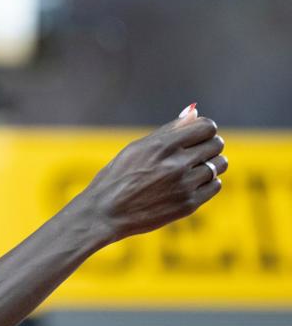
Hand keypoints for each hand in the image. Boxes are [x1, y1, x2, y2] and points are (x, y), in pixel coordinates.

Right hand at [79, 105, 226, 242]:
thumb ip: (168, 130)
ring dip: (210, 164)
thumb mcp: (137, 148)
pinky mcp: (188, 204)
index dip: (204, 129)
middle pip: (216, 144)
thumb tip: (194, 111)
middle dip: (208, 146)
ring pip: (218, 165)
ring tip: (192, 169)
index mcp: (162, 145)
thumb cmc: (118, 177)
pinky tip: (190, 184)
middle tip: (194, 153)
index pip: (207, 127)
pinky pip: (215, 185)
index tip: (196, 136)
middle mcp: (176, 164)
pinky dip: (207, 183)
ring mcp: (184, 185)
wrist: (106, 213)